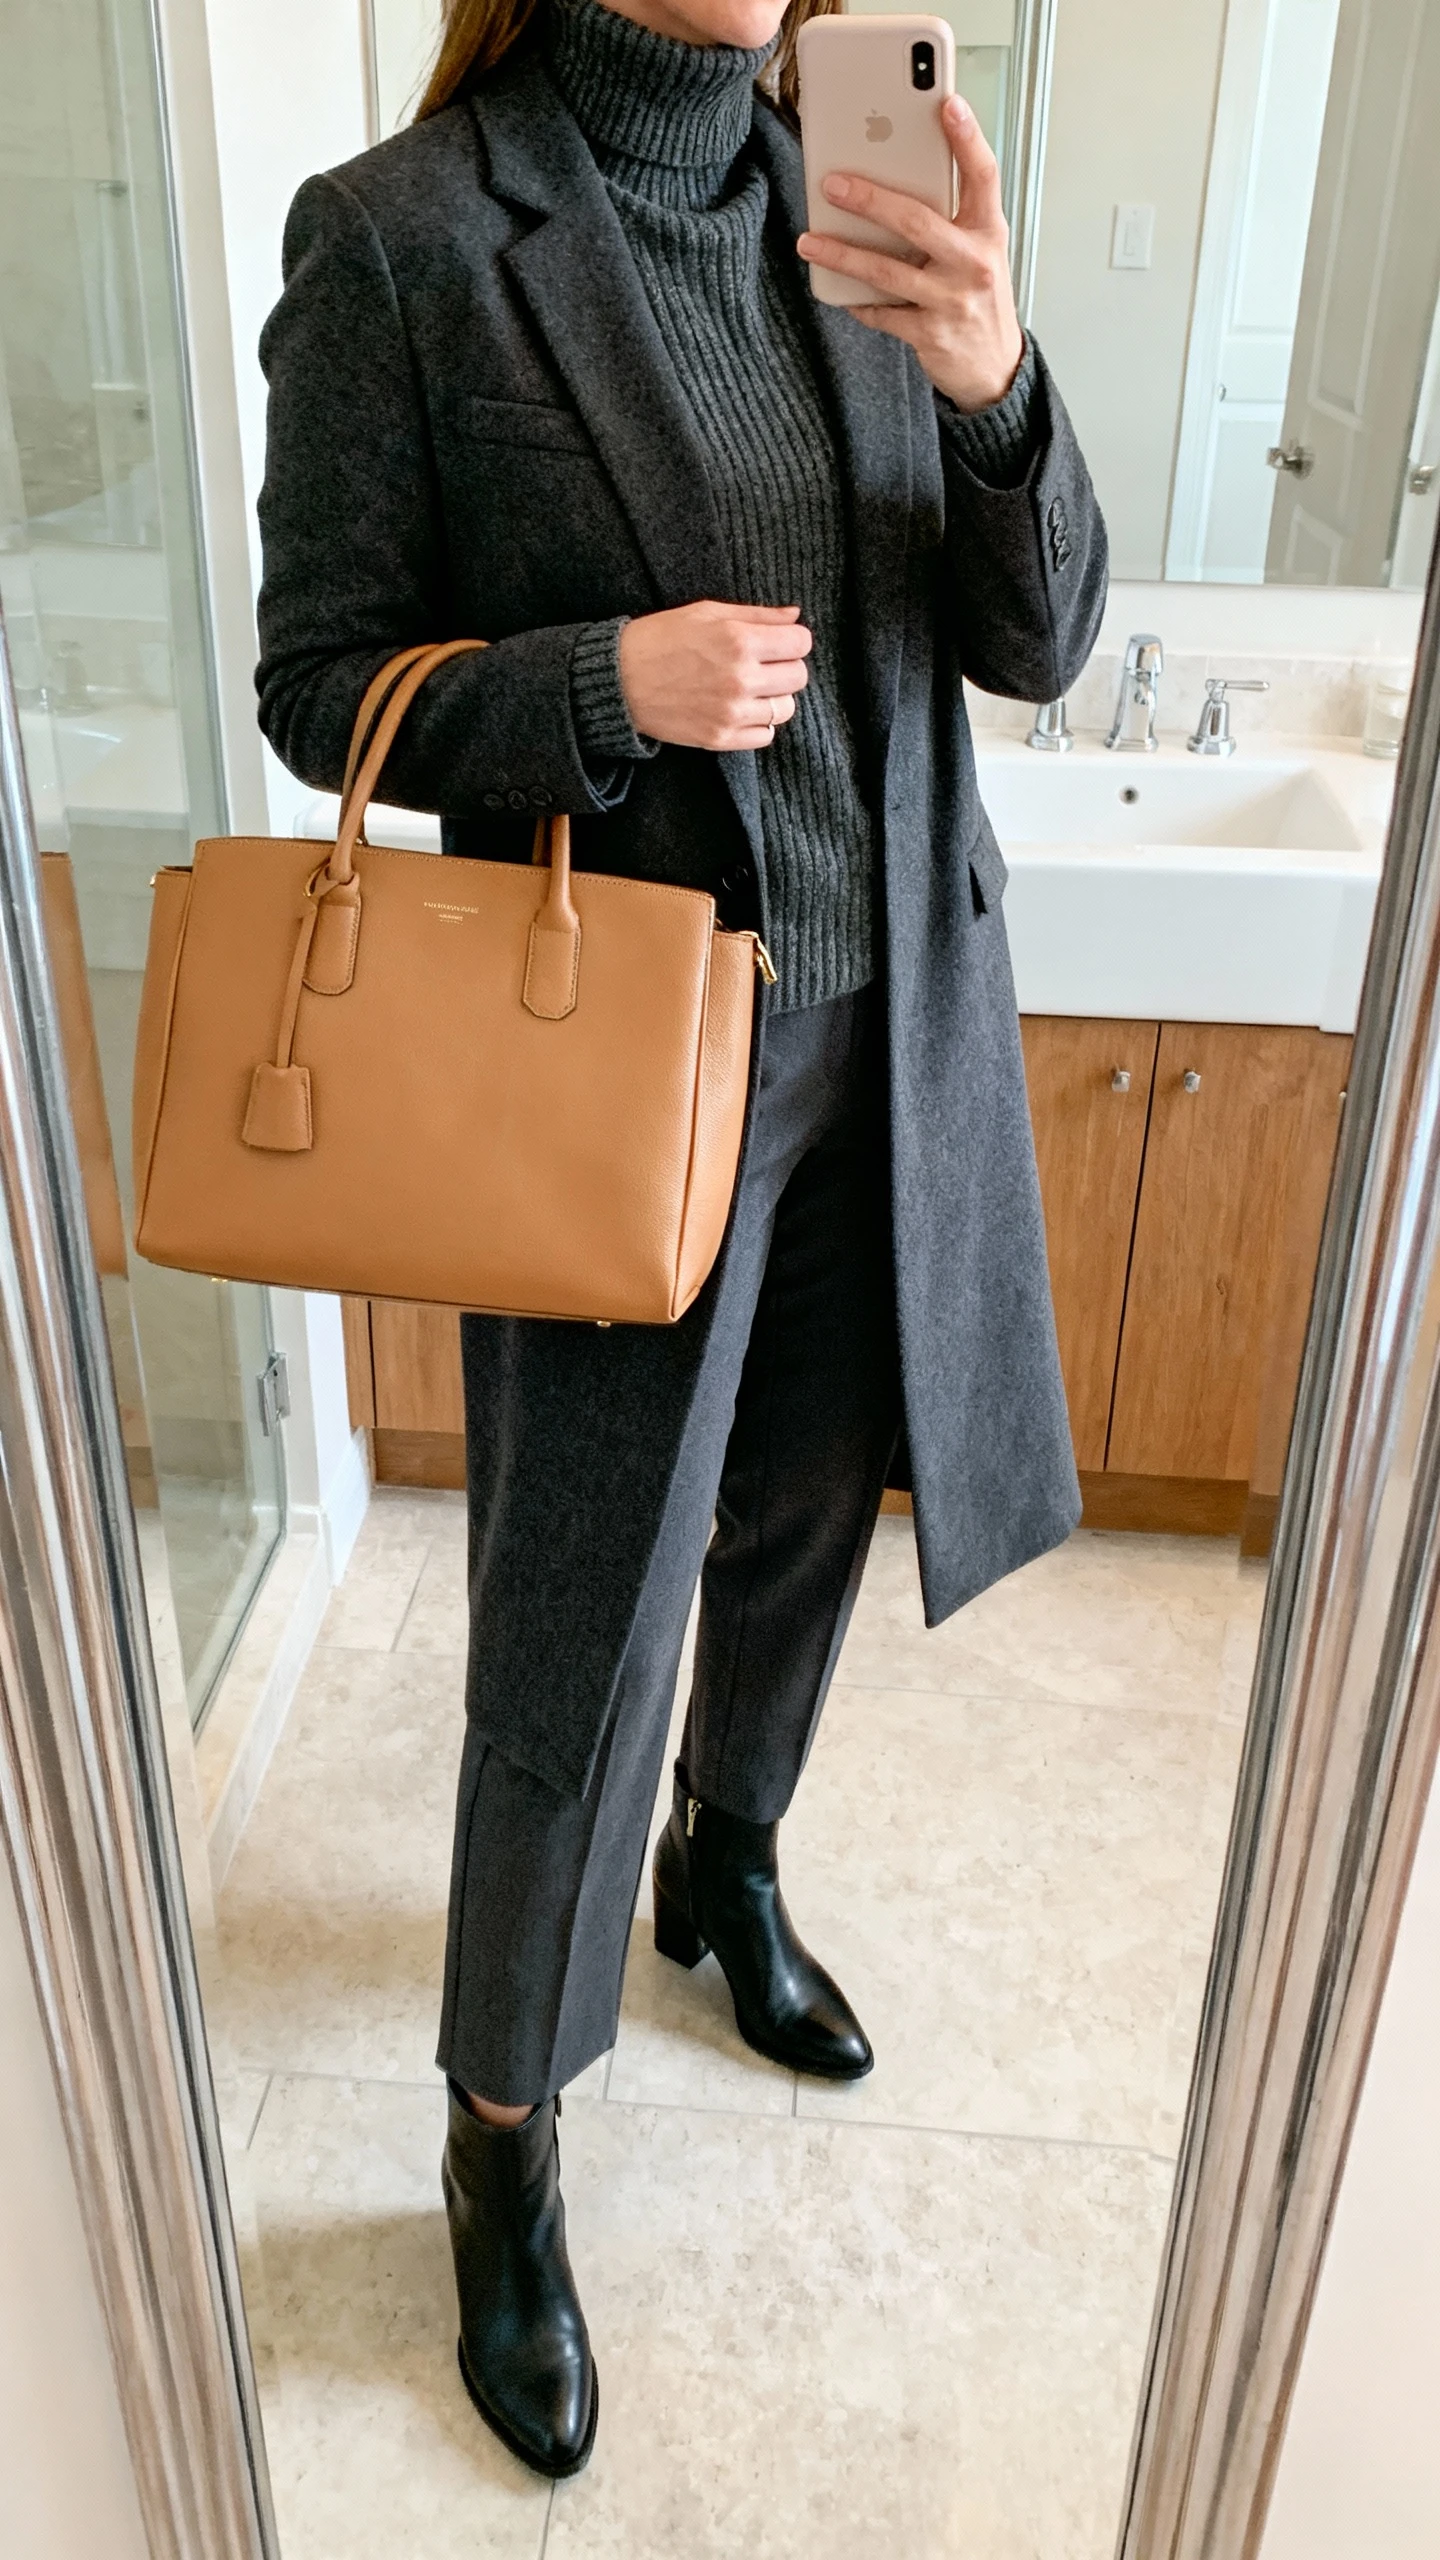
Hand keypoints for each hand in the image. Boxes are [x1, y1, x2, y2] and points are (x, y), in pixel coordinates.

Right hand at [619, 600, 811, 750]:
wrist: (620, 680)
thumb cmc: (661, 638)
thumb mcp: (707, 612)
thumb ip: (756, 614)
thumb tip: (795, 616)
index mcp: (739, 641)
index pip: (801, 643)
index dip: (792, 640)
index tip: (779, 641)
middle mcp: (740, 679)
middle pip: (798, 677)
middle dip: (785, 666)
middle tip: (762, 663)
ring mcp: (731, 712)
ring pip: (785, 708)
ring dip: (773, 696)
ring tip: (749, 687)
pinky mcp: (720, 738)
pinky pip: (765, 735)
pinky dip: (758, 723)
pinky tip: (739, 708)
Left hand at [797, 94, 1023, 413]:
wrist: (993, 365)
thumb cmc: (977, 294)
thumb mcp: (978, 249)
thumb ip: (951, 216)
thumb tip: (894, 178)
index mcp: (989, 231)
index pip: (983, 176)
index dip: (968, 138)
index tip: (948, 104)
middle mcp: (974, 263)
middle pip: (917, 221)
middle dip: (870, 199)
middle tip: (832, 184)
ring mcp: (951, 300)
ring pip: (887, 271)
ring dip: (842, 254)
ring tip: (810, 241)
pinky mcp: (929, 334)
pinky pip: (881, 312)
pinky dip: (857, 300)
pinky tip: (836, 287)